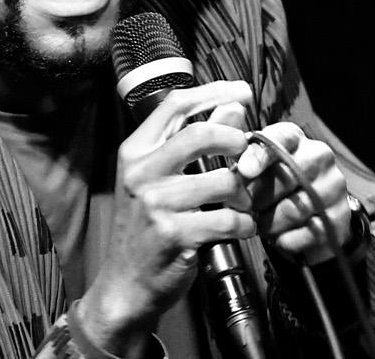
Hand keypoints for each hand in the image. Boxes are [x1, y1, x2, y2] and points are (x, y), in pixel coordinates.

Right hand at [78, 80, 255, 354]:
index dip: (214, 92)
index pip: (175, 105)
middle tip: (248, 154)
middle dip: (236, 140)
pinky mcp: (174, 234)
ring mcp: (155, 204)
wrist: (126, 283)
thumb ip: (193, 143)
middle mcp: (140, 173)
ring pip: (224, 180)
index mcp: (134, 152)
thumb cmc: (147, 228)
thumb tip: (233, 107)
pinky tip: (241, 228)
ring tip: (244, 203)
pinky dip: (245, 224)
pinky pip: (229, 219)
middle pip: (202, 134)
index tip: (243, 92)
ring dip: (245, 193)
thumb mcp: (160, 180)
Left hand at [235, 121, 351, 265]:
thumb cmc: (271, 187)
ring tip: (261, 222)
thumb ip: (237, 146)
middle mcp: (319, 156)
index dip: (261, 155)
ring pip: (295, 208)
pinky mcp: (339, 216)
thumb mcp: (251, 164)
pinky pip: (307, 232)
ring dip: (270, 221)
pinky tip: (279, 235)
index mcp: (294, 138)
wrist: (304, 221)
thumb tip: (228, 119)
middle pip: (287, 176)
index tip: (244, 170)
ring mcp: (333, 186)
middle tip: (246, 207)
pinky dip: (286, 239)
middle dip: (259, 197)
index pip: (281, 139)